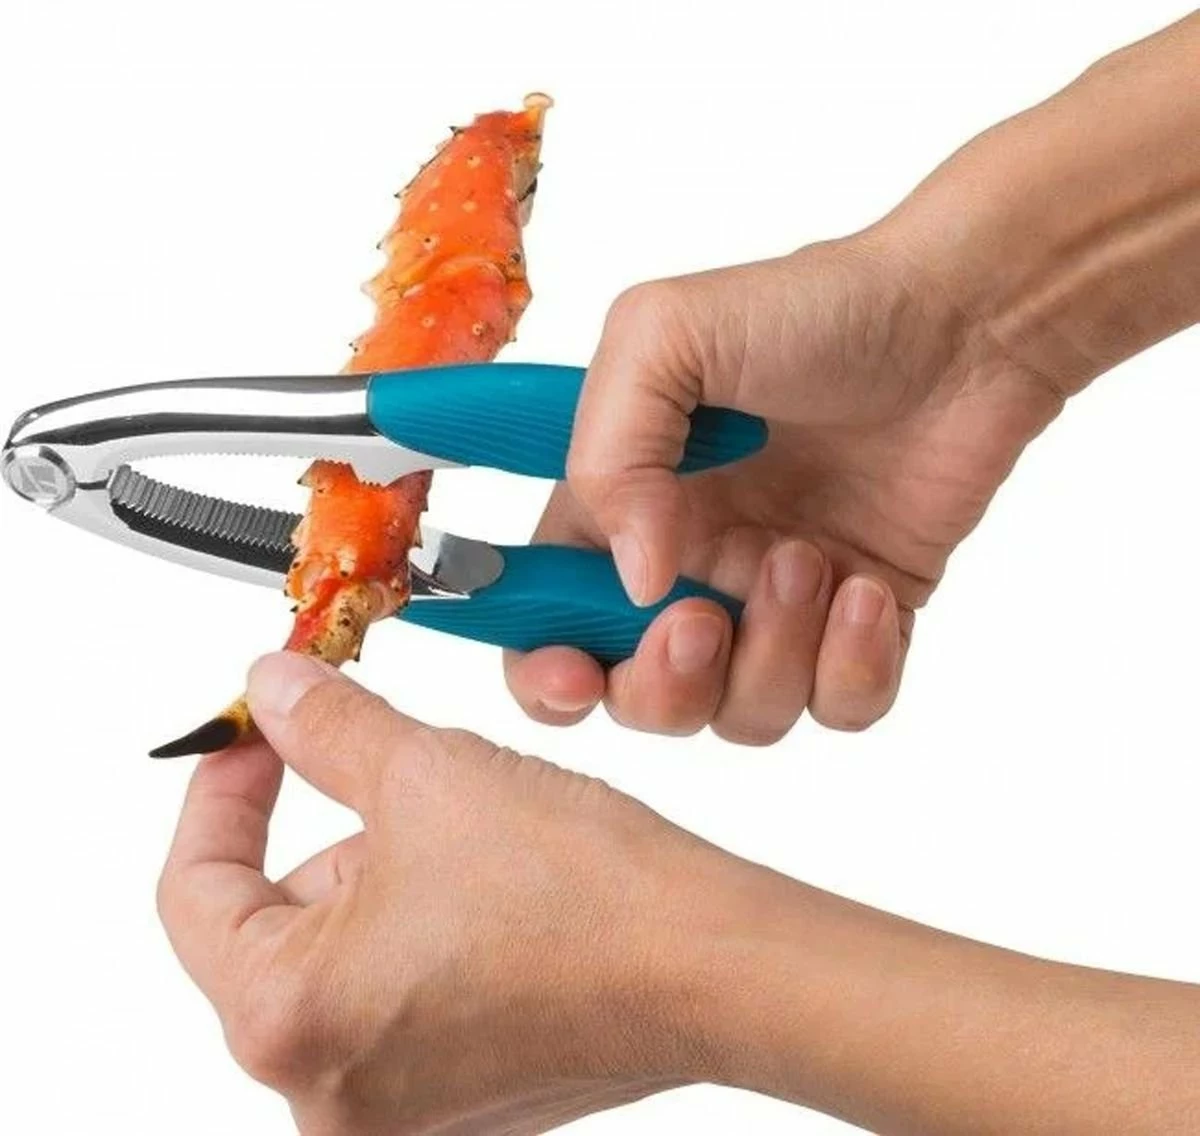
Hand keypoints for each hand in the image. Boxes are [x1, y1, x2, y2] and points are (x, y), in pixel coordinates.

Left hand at [158, 654, 1199, 1135]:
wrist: (713, 965)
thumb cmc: (590, 899)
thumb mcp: (429, 773)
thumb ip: (326, 726)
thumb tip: (275, 689)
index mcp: (291, 1019)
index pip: (194, 888)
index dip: (220, 789)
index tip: (254, 735)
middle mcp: (331, 1090)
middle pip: (273, 925)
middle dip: (320, 828)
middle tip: (370, 759)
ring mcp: (396, 1105)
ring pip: (343, 954)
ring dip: (379, 873)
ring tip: (459, 819)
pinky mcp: (455, 1095)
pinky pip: (399, 988)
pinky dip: (421, 921)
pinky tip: (489, 877)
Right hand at [505, 236, 1064, 740]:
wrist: (964, 322)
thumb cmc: (812, 310)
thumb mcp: (666, 337)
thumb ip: (611, 457)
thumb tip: (636, 583)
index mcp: (623, 507)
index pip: (547, 621)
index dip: (545, 672)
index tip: (574, 675)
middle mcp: (690, 566)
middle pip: (639, 697)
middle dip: (663, 685)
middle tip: (702, 619)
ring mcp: (775, 602)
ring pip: (742, 714)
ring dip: (772, 654)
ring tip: (810, 558)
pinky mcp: (861, 623)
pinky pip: (839, 708)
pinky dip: (851, 669)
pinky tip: (868, 589)